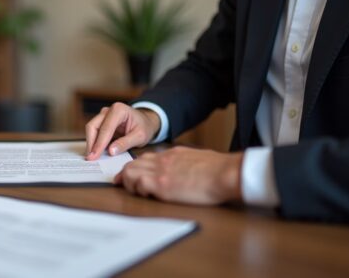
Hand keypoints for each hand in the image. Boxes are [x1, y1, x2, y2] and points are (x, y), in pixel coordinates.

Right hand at [85, 102, 160, 159]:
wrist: (145, 122)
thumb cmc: (144, 127)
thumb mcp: (140, 136)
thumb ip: (125, 143)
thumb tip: (111, 151)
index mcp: (119, 110)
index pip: (106, 128)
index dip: (99, 143)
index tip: (94, 156)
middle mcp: (108, 111)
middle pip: (93, 126)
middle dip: (91, 143)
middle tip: (91, 158)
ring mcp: (103, 116)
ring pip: (91, 129)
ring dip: (91, 143)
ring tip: (93, 157)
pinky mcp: (101, 122)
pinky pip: (94, 132)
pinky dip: (94, 142)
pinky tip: (96, 152)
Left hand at [114, 147, 243, 204]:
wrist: (225, 173)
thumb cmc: (218, 169)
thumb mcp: (196, 158)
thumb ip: (184, 162)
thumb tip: (182, 169)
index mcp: (171, 154)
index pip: (145, 158)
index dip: (136, 167)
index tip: (131, 175)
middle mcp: (162, 160)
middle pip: (133, 164)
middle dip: (125, 174)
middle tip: (123, 184)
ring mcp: (160, 171)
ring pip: (130, 172)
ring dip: (128, 182)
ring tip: (135, 191)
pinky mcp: (162, 184)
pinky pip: (138, 184)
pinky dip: (137, 189)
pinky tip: (145, 194)